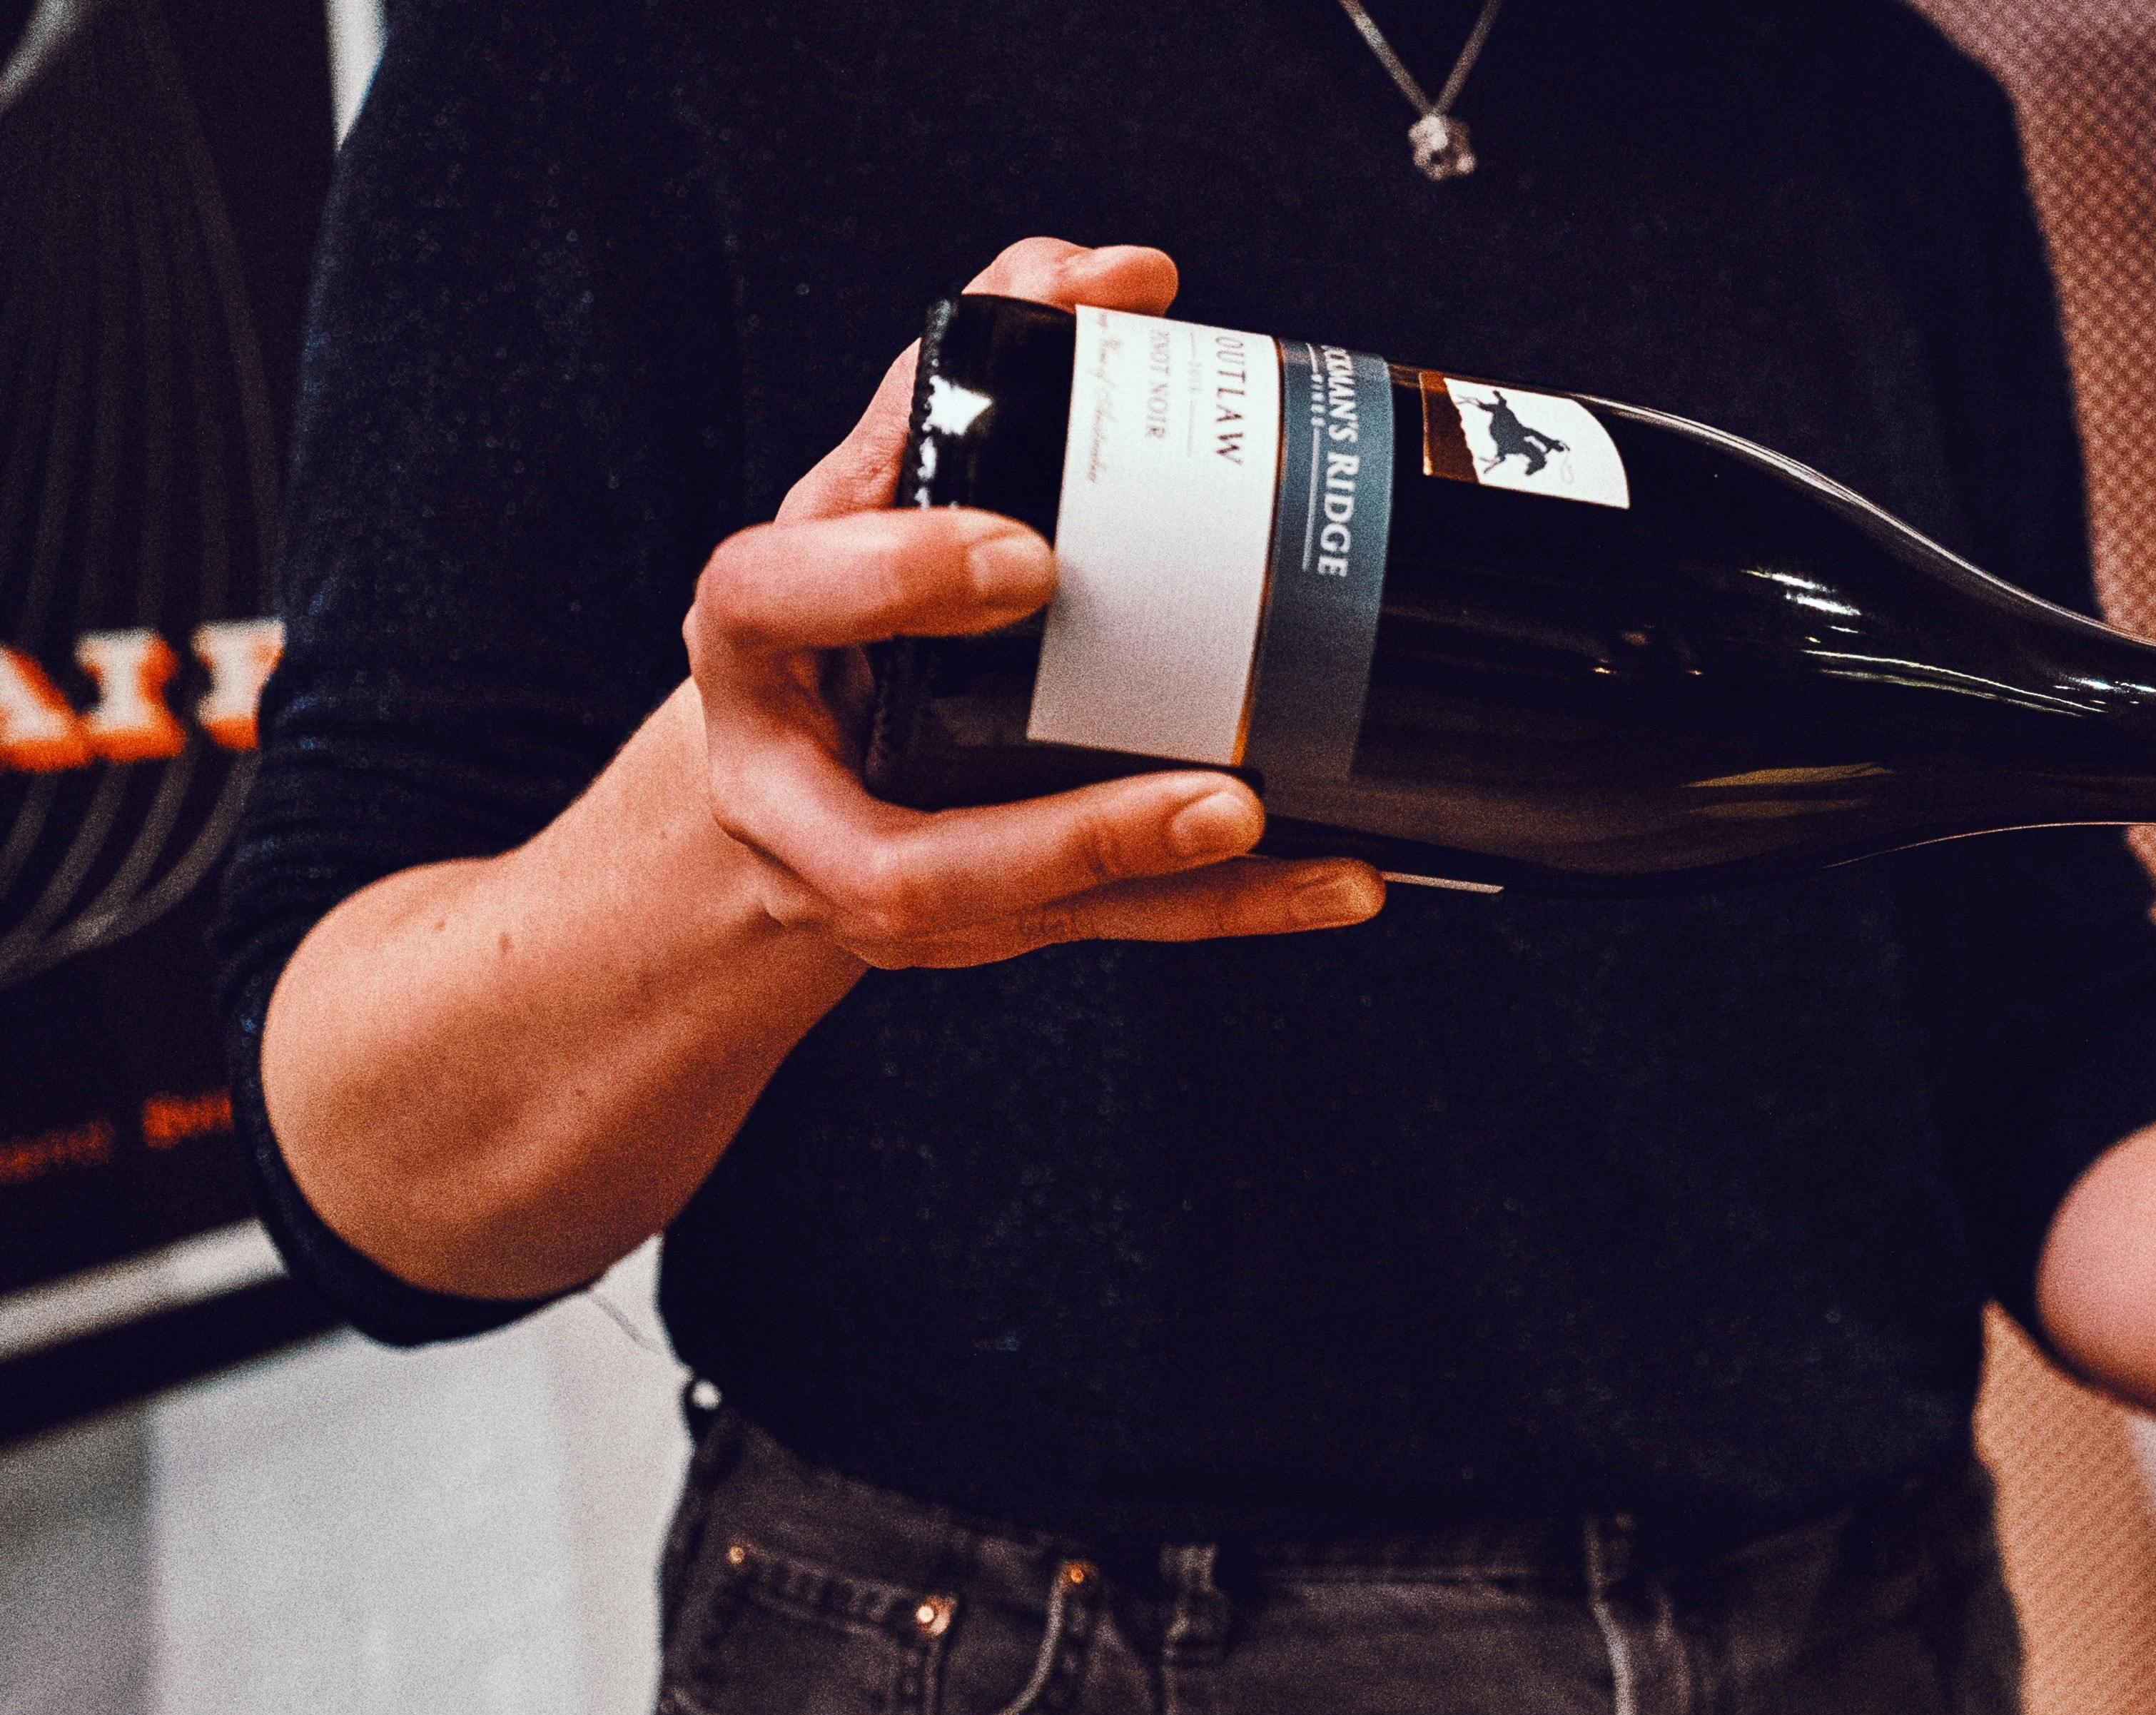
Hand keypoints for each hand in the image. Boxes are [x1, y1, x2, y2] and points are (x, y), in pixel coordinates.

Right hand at [684, 237, 1384, 967]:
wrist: (774, 757)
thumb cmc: (830, 603)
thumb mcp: (862, 483)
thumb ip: (965, 374)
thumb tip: (1117, 277)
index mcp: (752, 642)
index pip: (780, 603)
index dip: (892, 584)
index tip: (1028, 556)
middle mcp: (795, 789)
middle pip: (913, 859)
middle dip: (1072, 832)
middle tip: (1219, 794)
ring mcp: (878, 883)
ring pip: (1020, 916)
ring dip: (1164, 883)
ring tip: (1280, 835)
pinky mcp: (974, 927)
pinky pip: (1107, 928)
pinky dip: (1227, 905)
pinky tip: (1333, 877)